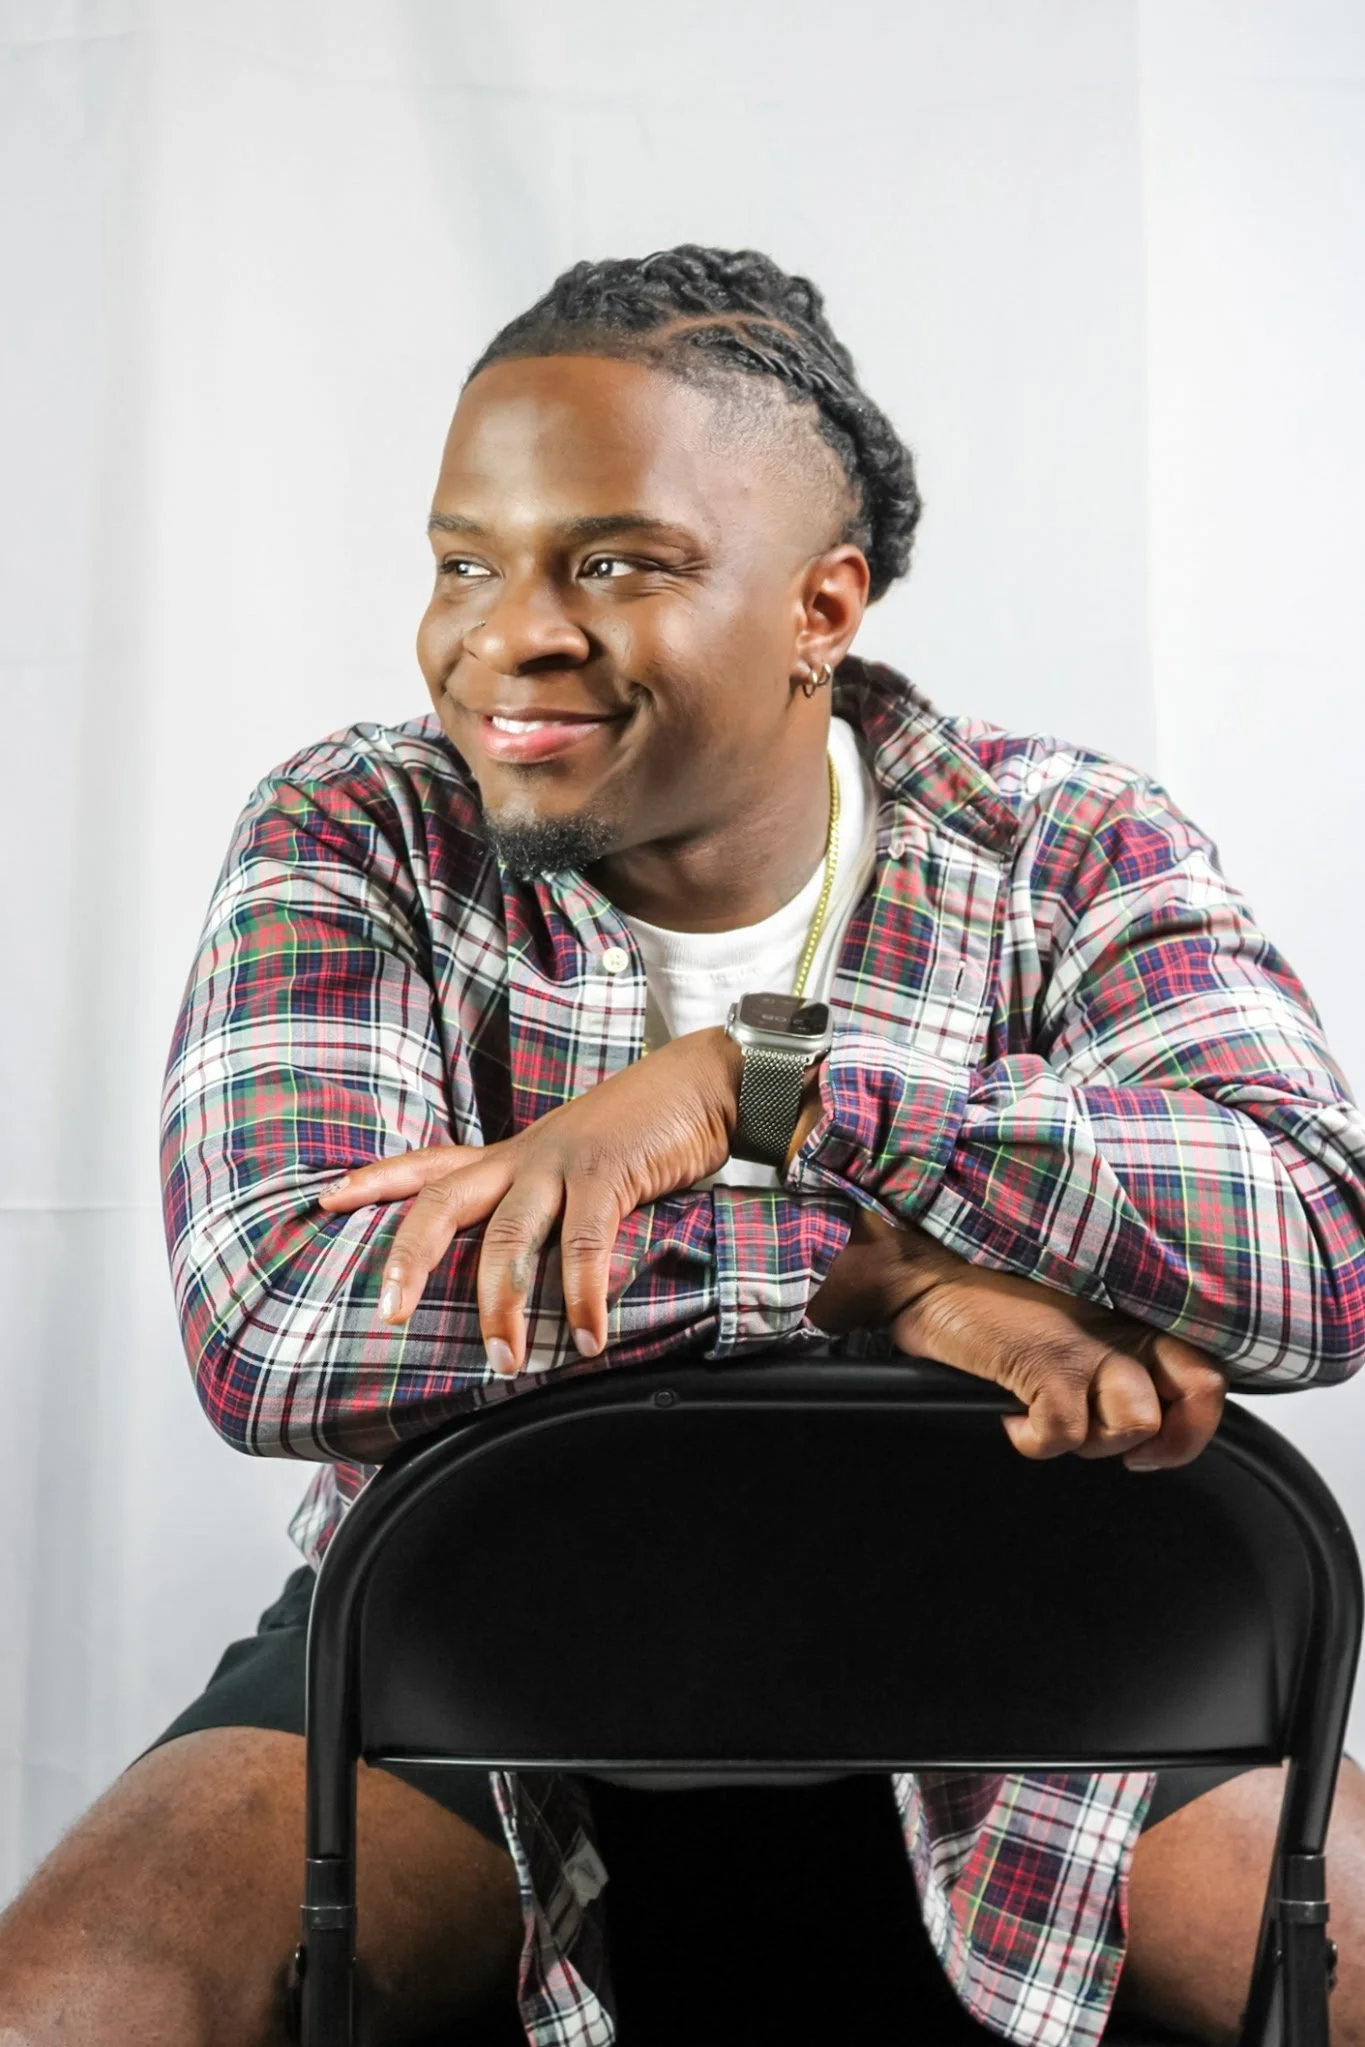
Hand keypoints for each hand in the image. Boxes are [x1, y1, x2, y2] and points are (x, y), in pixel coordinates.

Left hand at [318, 1028, 741, 1373]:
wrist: (704, 1082)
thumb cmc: (644, 1131)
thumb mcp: (580, 1163)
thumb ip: (550, 1209)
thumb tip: (531, 1273)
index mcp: (512, 1154)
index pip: (428, 1165)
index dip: (375, 1180)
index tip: (326, 1200)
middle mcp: (524, 1154)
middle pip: (442, 1203)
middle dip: (409, 1258)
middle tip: (388, 1315)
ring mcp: (562, 1161)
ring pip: (509, 1235)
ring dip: (504, 1304)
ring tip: (506, 1361)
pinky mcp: (608, 1171)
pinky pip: (585, 1242)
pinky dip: (583, 1296)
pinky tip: (587, 1338)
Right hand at [812, 1212, 1225, 1469]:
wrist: (924, 1271)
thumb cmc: (985, 1291)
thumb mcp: (1067, 1313)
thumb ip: (1109, 1344)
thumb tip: (1139, 1413)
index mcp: (1132, 1308)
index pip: (1206, 1368)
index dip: (1194, 1421)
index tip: (1158, 1444)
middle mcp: (1122, 1321)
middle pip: (1200, 1393)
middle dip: (1170, 1442)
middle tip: (1132, 1455)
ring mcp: (1086, 1342)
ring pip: (1136, 1424)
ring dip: (1090, 1441)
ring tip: (1049, 1420)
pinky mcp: (1045, 1362)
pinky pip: (1064, 1436)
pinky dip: (1032, 1441)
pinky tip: (1010, 1416)